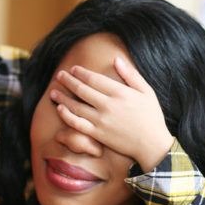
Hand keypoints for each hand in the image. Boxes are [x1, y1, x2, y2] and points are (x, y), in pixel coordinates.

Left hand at [52, 57, 173, 170]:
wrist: (152, 145)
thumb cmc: (151, 117)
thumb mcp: (147, 91)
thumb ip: (131, 75)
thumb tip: (116, 60)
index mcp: (120, 92)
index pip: (94, 79)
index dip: (81, 73)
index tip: (73, 69)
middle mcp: (108, 105)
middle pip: (82, 89)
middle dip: (68, 81)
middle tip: (59, 75)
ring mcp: (101, 121)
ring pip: (76, 106)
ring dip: (62, 97)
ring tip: (53, 91)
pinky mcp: (97, 134)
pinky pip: (78, 124)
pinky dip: (67, 116)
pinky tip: (60, 109)